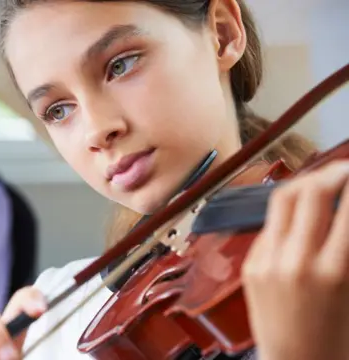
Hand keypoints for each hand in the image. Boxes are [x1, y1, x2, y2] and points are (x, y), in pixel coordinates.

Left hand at [242, 160, 348, 359]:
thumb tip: (347, 207)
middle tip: (346, 170)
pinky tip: (303, 213)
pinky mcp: (250, 265)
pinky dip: (289, 213)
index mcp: (335, 272)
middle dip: (332, 172)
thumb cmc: (338, 335)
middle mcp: (296, 262)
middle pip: (309, 192)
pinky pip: (270, 225)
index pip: (348, 208)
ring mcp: (267, 262)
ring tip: (324, 182)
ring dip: (307, 183)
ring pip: (283, 200)